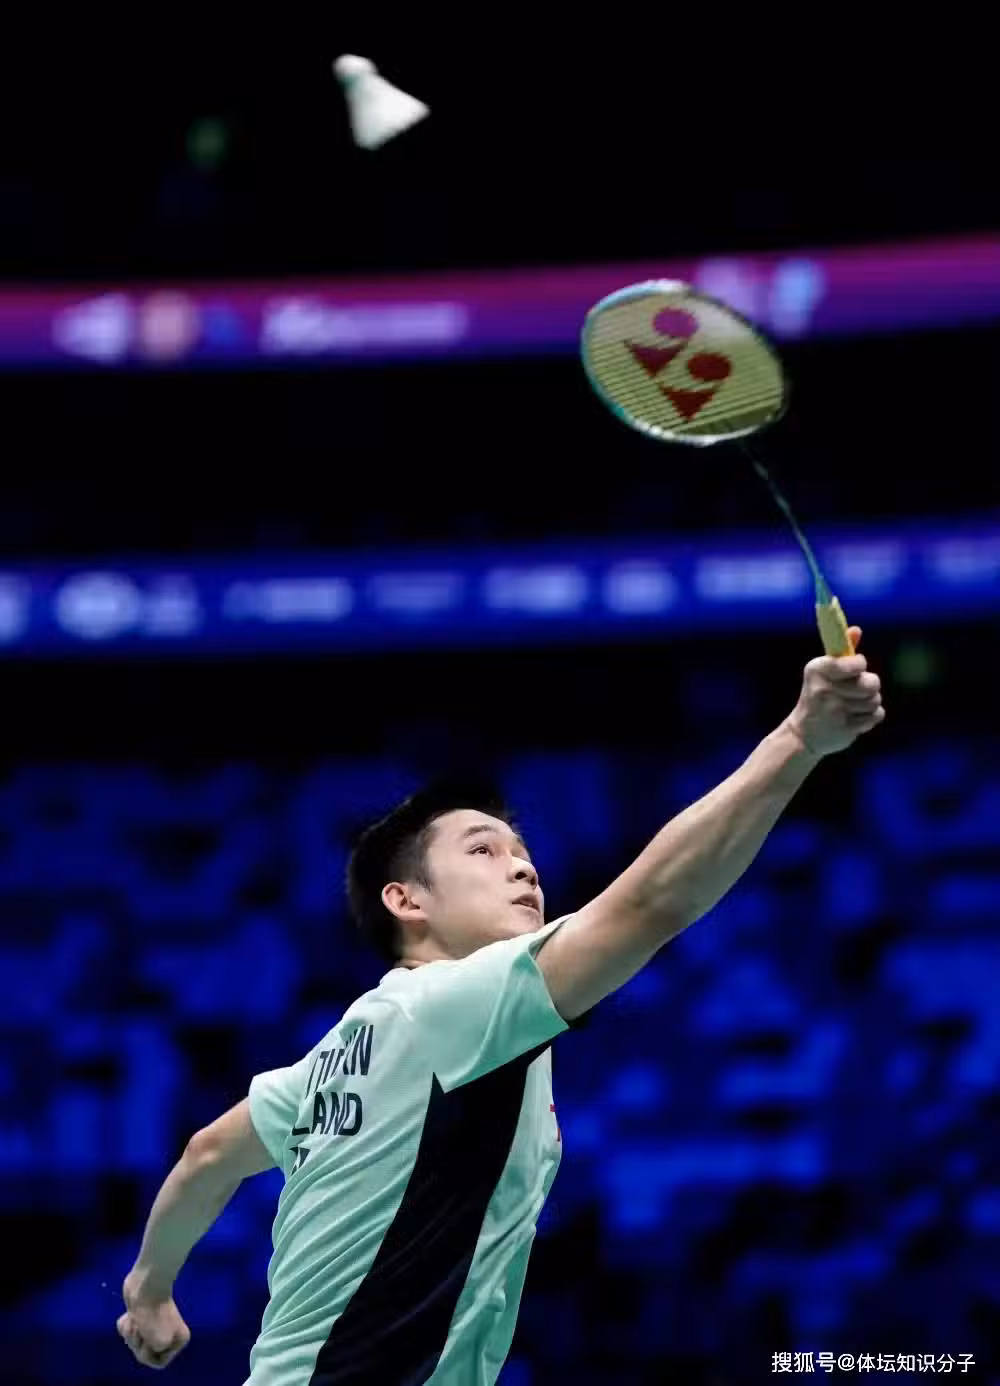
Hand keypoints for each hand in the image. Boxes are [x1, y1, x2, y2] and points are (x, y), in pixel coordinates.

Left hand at [118, 1270, 190, 1370]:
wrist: (145, 1286)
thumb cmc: (154, 1316)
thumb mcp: (159, 1344)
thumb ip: (151, 1355)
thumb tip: (143, 1343)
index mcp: (178, 1340)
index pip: (160, 1362)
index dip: (149, 1355)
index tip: (149, 1341)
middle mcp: (168, 1333)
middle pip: (145, 1353)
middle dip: (137, 1343)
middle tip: (140, 1328)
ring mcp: (153, 1324)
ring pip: (135, 1342)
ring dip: (130, 1333)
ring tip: (134, 1319)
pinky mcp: (140, 1316)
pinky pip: (127, 1330)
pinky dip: (125, 1325)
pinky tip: (129, 1315)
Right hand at [786, 627, 884, 758]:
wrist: (803, 735)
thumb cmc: (818, 696)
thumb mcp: (824, 671)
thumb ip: (842, 650)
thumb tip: (856, 630)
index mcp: (817, 669)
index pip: (856, 663)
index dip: (860, 666)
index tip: (854, 669)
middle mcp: (824, 689)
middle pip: (871, 683)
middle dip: (869, 687)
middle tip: (858, 690)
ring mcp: (835, 711)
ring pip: (875, 700)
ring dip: (869, 703)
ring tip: (854, 705)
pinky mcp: (846, 729)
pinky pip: (876, 715)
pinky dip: (870, 717)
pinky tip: (856, 718)